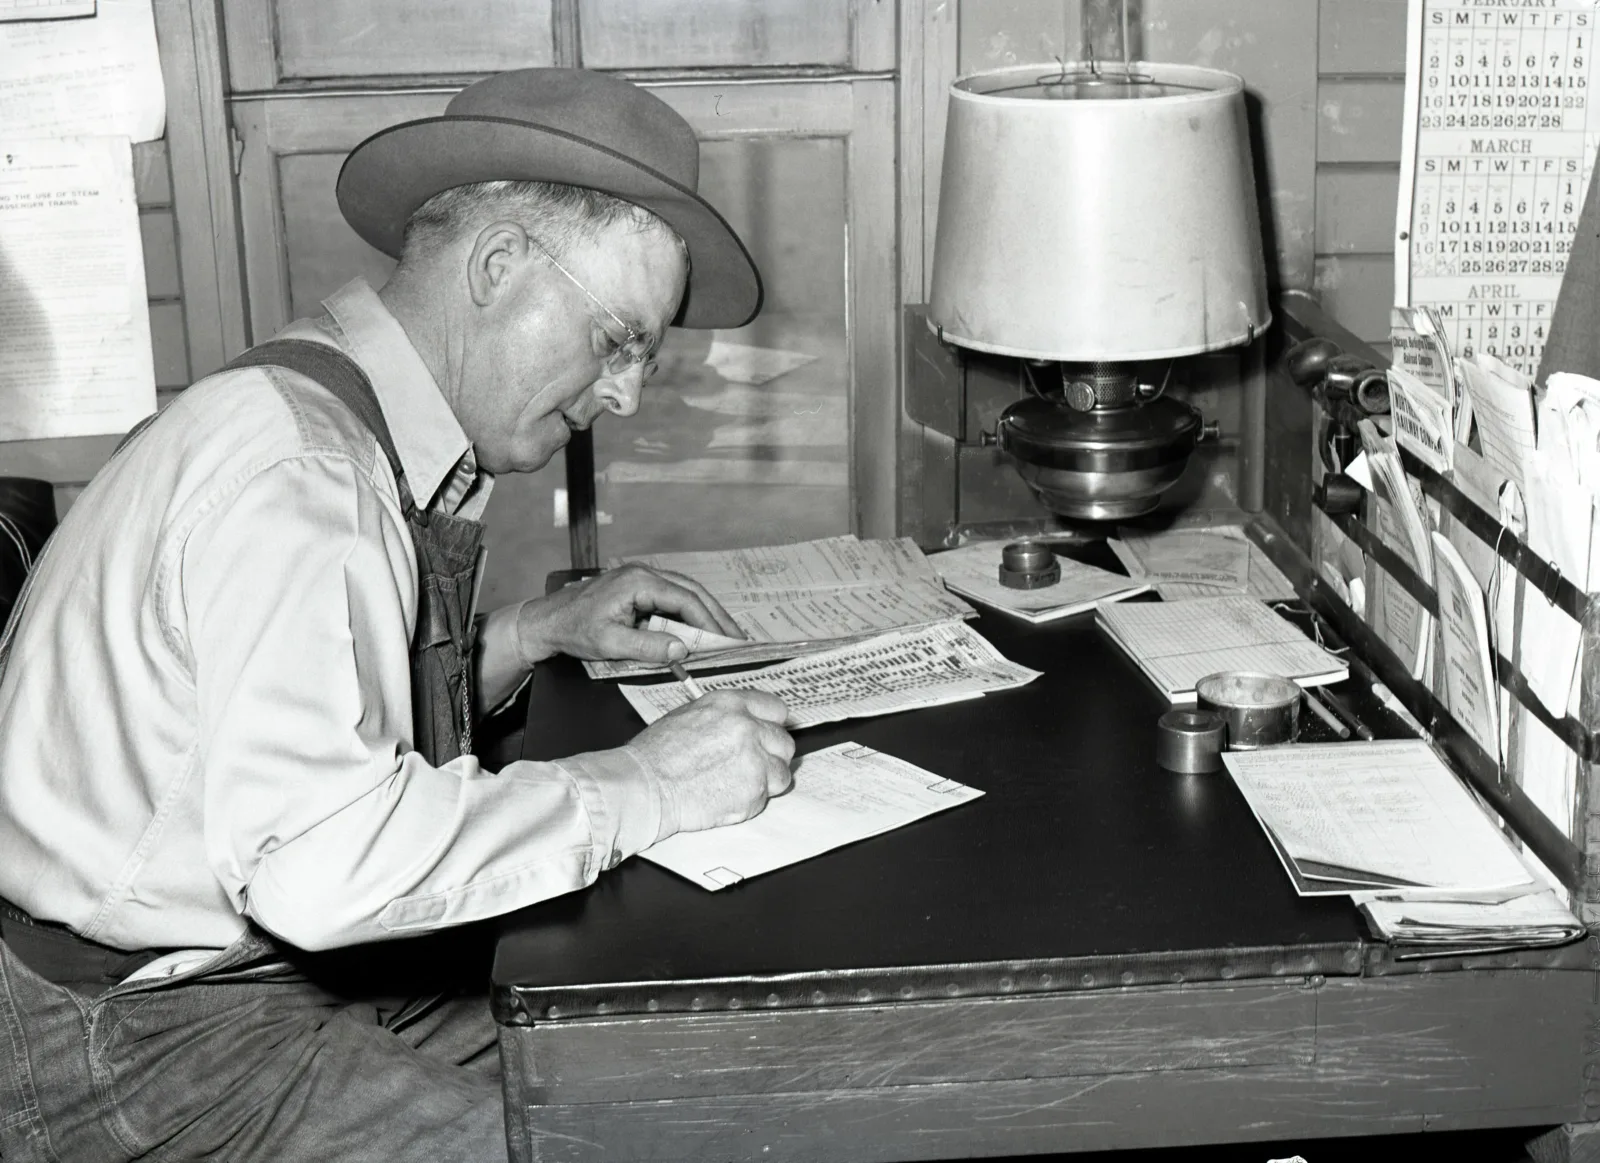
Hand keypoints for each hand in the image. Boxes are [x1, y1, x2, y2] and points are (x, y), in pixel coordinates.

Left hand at [514, 565, 742, 666]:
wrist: (547, 621)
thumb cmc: (573, 629)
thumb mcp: (609, 643)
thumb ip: (647, 646)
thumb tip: (681, 650)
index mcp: (638, 582)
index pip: (685, 599)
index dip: (709, 622)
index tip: (726, 641)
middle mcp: (644, 574)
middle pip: (692, 592)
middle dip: (716, 615)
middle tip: (737, 639)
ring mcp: (642, 579)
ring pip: (685, 593)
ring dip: (706, 613)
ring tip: (725, 635)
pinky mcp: (639, 589)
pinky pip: (672, 598)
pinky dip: (690, 613)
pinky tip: (699, 630)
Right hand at [631, 689, 793, 841]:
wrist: (645, 787)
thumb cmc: (656, 754)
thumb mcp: (689, 715)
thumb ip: (725, 717)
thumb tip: (744, 722)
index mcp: (731, 705)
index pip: (776, 709)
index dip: (773, 725)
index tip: (769, 734)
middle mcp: (747, 728)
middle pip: (784, 742)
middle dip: (772, 756)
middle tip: (753, 765)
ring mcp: (754, 761)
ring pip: (782, 773)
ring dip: (766, 781)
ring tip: (739, 784)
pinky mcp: (753, 792)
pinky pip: (765, 798)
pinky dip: (750, 801)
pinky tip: (726, 797)